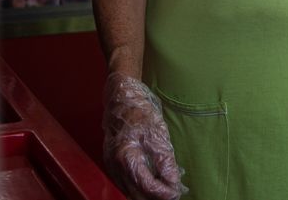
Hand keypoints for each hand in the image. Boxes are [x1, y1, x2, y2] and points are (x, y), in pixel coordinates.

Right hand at [102, 72, 187, 199]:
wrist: (120, 97)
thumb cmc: (139, 110)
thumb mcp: (157, 133)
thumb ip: (165, 160)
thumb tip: (173, 182)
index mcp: (126, 157)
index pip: (147, 185)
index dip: (163, 192)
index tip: (176, 192)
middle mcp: (115, 165)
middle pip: (136, 194)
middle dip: (156, 197)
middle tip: (173, 193)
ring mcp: (111, 165)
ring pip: (129, 191)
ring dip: (147, 193)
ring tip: (165, 188)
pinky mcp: (111, 163)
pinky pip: (125, 183)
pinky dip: (138, 186)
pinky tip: (152, 181)